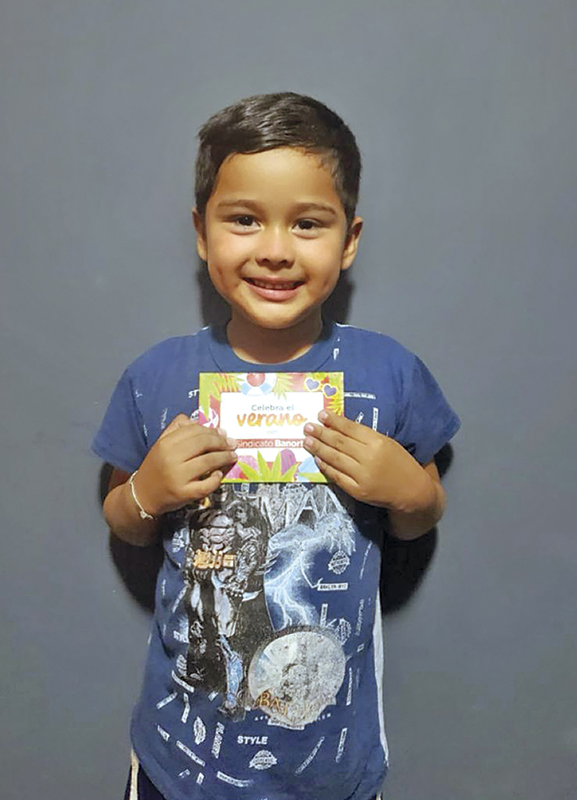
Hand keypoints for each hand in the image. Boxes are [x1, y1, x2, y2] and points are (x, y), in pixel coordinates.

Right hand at [132, 414, 236, 515]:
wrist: (143, 496)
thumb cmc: (156, 468)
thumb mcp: (161, 444)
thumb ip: (177, 429)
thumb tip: (199, 422)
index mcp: (166, 444)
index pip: (195, 431)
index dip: (212, 431)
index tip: (223, 433)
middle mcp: (171, 458)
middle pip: (203, 444)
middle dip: (222, 443)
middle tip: (232, 444)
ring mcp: (178, 477)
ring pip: (208, 462)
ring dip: (224, 457)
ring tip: (232, 456)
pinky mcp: (184, 494)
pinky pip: (206, 485)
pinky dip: (216, 478)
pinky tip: (219, 474)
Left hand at [303, 410, 434, 511]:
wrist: (411, 491)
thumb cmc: (400, 463)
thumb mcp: (388, 443)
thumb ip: (365, 436)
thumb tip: (339, 427)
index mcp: (378, 442)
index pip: (351, 429)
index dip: (334, 421)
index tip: (321, 414)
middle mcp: (369, 458)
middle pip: (339, 442)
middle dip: (321, 433)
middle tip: (307, 427)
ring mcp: (362, 476)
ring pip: (335, 458)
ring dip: (318, 448)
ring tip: (306, 440)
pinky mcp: (357, 491)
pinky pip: (337, 476)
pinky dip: (325, 466)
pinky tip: (317, 458)